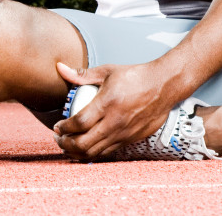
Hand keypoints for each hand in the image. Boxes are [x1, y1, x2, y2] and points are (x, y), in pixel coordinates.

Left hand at [52, 60, 183, 160]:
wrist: (164, 86)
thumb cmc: (135, 76)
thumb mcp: (107, 71)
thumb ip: (82, 74)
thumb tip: (60, 68)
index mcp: (108, 103)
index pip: (79, 122)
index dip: (64, 127)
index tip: (57, 126)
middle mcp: (115, 121)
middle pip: (83, 143)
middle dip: (65, 144)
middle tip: (58, 138)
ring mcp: (123, 133)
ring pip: (95, 152)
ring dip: (77, 152)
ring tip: (68, 145)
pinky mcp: (130, 139)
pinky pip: (108, 152)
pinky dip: (93, 153)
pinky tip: (86, 147)